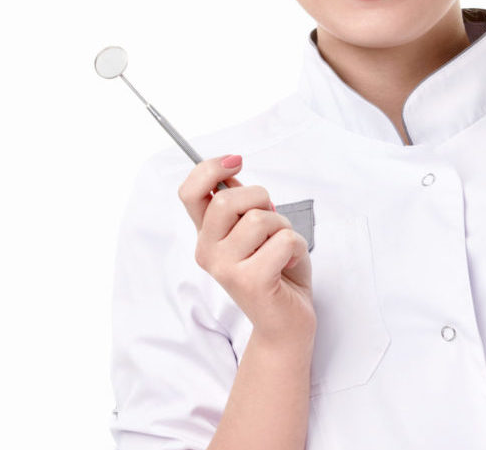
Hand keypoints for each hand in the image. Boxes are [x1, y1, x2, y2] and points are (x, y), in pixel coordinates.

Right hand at [178, 155, 314, 343]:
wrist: (287, 324)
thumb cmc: (276, 270)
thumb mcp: (255, 229)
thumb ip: (240, 204)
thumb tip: (229, 173)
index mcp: (206, 235)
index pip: (189, 192)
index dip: (210, 169)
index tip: (236, 162)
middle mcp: (207, 252)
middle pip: (225, 200)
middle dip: (259, 198)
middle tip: (271, 219)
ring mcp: (225, 269)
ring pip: (258, 219)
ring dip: (282, 226)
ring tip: (282, 247)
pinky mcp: (249, 282)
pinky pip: (282, 240)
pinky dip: (296, 246)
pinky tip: (290, 264)